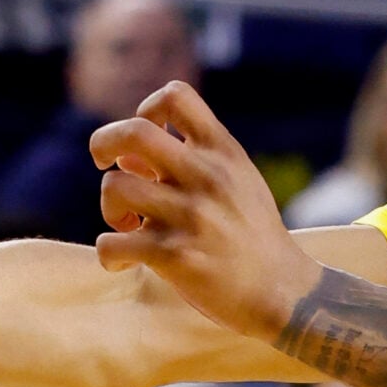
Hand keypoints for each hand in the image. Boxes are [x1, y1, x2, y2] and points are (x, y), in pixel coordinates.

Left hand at [91, 84, 322, 343]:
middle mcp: (206, 177)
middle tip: (105, 165)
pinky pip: (111, 244)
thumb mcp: (238, 180)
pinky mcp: (176, 257)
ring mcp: (191, 217)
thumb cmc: (253, 235)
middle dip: (104, 143)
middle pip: (133, 132)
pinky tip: (125, 260)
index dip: (147, 110)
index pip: (176, 95)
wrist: (283, 291)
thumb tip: (127, 157)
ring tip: (127, 225)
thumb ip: (192, 160)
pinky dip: (109, 253)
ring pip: (115, 186)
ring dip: (110, 206)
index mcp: (223, 152)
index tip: (147, 142)